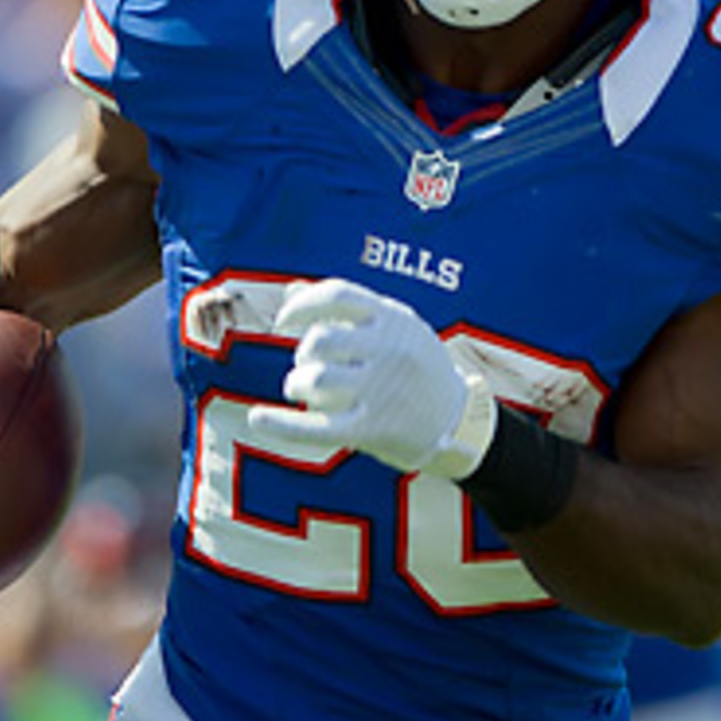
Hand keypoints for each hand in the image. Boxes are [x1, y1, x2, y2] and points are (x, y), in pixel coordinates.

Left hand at [249, 279, 495, 477]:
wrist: (462, 421)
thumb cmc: (417, 367)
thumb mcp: (395, 327)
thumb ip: (347, 308)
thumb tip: (293, 290)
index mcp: (393, 318)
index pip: (337, 295)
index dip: (302, 305)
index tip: (284, 320)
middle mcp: (388, 350)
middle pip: (321, 340)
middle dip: (302, 352)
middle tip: (306, 364)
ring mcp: (382, 391)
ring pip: (316, 380)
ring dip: (296, 383)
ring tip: (299, 387)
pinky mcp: (374, 430)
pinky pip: (318, 428)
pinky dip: (283, 425)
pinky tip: (258, 419)